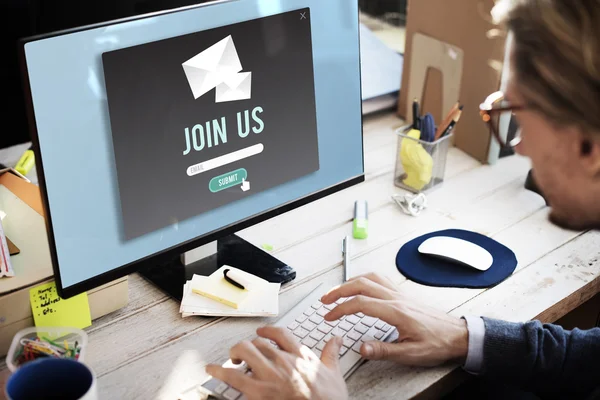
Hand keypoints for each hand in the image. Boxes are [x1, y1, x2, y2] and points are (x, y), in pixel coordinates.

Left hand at [206, 326, 348, 399]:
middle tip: (244, 353)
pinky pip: (233, 376)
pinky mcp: (259, 391)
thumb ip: (331, 354)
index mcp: (300, 355)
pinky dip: (219, 371)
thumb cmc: (329, 399)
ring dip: (235, 353)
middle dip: (248, 346)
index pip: (280, 334)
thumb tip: (336, 340)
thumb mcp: (334, 374)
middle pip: (258, 342)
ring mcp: (270, 375)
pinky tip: (211, 370)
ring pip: (245, 351)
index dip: (267, 331)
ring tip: (232, 359)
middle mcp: (283, 361)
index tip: (262, 332)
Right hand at [320, 273, 467, 366]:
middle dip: (339, 290)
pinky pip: (380, 279)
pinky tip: (361, 285)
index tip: (329, 316)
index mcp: (395, 311)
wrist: (458, 335)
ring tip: (337, 291)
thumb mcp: (411, 353)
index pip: (360, 303)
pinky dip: (365, 279)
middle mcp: (396, 298)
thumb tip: (361, 348)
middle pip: (361, 284)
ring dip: (350, 282)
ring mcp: (400, 293)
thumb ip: (384, 350)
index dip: (341, 309)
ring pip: (370, 278)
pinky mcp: (404, 294)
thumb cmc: (438, 343)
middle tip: (325, 300)